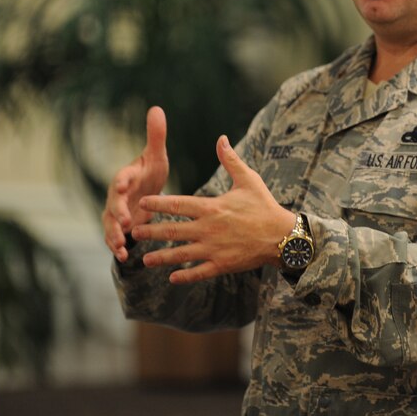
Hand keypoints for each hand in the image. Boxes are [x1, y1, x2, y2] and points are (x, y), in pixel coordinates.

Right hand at [103, 106, 168, 261]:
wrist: (145, 191)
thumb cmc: (150, 171)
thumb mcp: (156, 156)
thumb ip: (155, 136)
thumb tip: (156, 108)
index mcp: (127, 176)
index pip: (122, 176)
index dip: (122, 180)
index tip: (123, 184)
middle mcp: (117, 195)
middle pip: (113, 203)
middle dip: (118, 212)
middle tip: (125, 221)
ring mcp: (116, 212)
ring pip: (110, 223)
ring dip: (114, 234)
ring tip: (121, 245)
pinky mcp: (119, 227)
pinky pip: (114, 237)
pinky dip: (117, 246)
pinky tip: (124, 255)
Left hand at [132, 135, 294, 283]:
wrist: (282, 235)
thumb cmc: (264, 205)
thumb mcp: (248, 179)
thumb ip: (230, 160)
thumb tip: (221, 138)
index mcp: (212, 207)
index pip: (178, 204)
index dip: (158, 203)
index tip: (142, 202)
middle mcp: (208, 229)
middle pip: (173, 231)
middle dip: (152, 231)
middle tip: (134, 232)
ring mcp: (214, 249)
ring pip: (181, 254)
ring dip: (161, 257)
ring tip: (145, 259)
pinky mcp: (222, 264)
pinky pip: (199, 272)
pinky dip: (184, 276)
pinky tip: (171, 278)